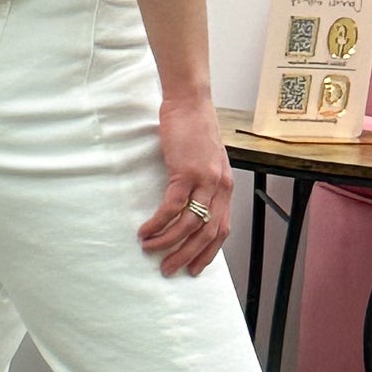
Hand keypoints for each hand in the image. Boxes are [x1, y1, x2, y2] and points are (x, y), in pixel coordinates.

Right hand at [140, 92, 233, 277]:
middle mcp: (220, 187)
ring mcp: (205, 180)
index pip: (221, 229)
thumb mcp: (206, 161)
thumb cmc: (194, 129)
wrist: (189, 103)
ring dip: (168, 241)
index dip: (207, 252)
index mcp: (226, 187)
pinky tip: (145, 230)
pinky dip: (158, 222)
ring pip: (190, 223)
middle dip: (187, 255)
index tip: (192, 268)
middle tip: (167, 268)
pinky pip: (172, 206)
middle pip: (207, 232)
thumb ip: (202, 183)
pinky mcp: (186, 172)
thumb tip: (189, 206)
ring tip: (150, 249)